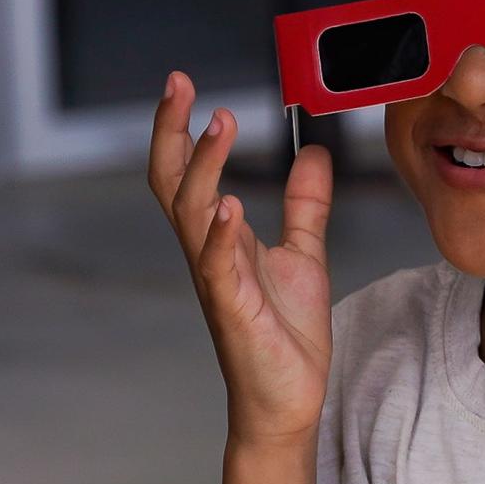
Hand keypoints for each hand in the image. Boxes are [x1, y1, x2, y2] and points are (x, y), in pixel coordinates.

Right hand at [147, 72, 334, 445]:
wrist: (289, 399)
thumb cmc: (286, 335)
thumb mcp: (304, 255)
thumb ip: (305, 206)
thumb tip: (313, 153)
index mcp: (220, 237)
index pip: (186, 172)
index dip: (180, 129)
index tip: (183, 84)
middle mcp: (209, 253)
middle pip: (171, 182)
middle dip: (171, 131)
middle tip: (179, 84)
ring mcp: (217, 281)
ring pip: (191, 213)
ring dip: (203, 167)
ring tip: (219, 125)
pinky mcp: (234, 311)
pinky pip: (217, 267)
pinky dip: (220, 234)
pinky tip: (228, 205)